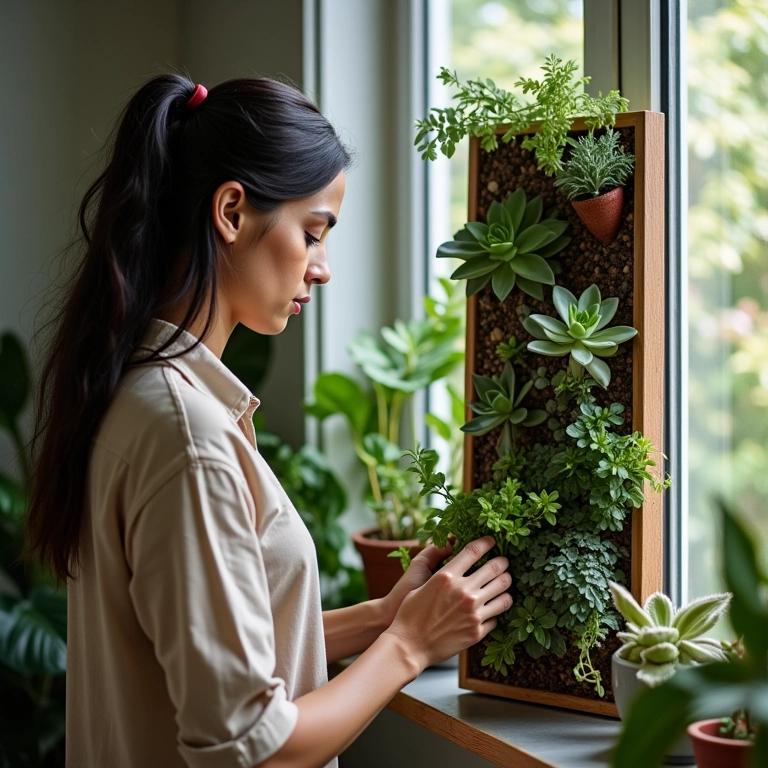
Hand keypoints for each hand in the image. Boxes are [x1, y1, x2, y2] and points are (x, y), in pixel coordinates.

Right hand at [384, 535, 511, 670]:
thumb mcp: (421, 583)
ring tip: (504, 583)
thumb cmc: (409, 614)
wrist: (409, 646)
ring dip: (505, 585)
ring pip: (503, 592)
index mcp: (447, 577)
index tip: (492, 541)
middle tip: (503, 561)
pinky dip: (496, 610)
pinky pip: (497, 616)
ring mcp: (473, 613)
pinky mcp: (477, 631)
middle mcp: (464, 592)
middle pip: (495, 569)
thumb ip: (438, 565)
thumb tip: (449, 548)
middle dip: (502, 562)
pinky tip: (493, 607)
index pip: (474, 551)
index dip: (486, 542)